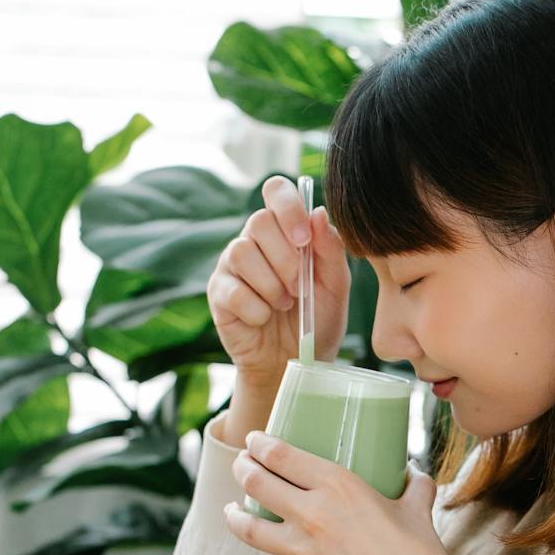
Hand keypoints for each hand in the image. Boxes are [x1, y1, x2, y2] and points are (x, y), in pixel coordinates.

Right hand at [206, 175, 351, 384]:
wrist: (296, 364)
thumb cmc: (316, 321)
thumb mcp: (336, 287)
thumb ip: (331, 250)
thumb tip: (318, 213)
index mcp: (285, 231)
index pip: (276, 191)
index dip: (288, 206)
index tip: (304, 239)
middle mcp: (255, 241)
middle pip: (259, 221)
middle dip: (286, 259)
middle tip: (300, 288)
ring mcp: (232, 266)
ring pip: (242, 252)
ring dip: (272, 285)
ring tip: (284, 305)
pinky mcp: (219, 293)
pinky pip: (233, 290)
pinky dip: (257, 309)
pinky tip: (264, 319)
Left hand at [222, 430, 484, 554]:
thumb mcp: (418, 510)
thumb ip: (414, 486)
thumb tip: (413, 474)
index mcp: (340, 486)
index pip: (281, 455)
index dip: (260, 444)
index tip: (254, 439)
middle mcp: (313, 514)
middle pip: (256, 482)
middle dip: (242, 467)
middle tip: (243, 462)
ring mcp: (302, 549)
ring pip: (248, 525)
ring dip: (234, 511)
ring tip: (233, 506)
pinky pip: (276, 554)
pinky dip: (270, 543)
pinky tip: (272, 539)